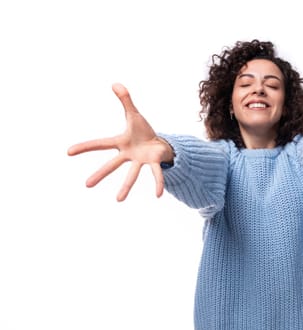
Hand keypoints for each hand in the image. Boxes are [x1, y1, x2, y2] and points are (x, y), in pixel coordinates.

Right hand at [67, 83, 173, 200]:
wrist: (159, 144)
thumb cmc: (144, 132)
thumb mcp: (134, 115)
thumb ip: (126, 101)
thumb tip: (115, 83)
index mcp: (120, 143)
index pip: (100, 144)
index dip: (85, 147)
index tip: (68, 152)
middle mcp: (128, 155)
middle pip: (112, 165)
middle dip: (100, 174)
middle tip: (87, 185)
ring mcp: (140, 161)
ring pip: (132, 175)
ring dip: (126, 187)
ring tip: (119, 200)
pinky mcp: (153, 163)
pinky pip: (155, 174)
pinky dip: (158, 183)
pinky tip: (158, 195)